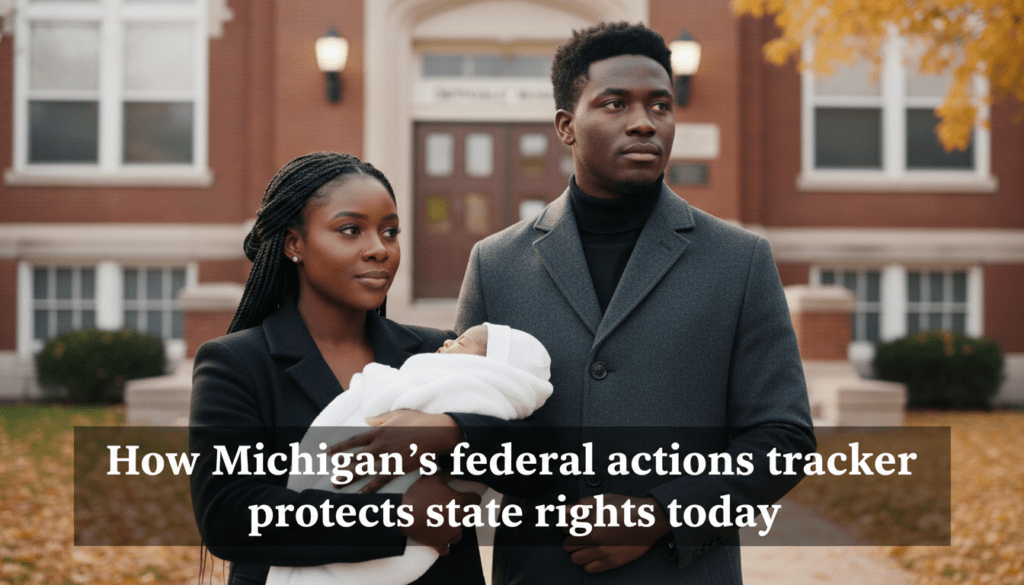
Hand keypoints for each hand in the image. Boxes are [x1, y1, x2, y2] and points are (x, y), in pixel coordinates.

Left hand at [327, 410, 462, 492]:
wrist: (436, 433)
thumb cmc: (418, 421)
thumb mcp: (397, 414)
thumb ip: (380, 418)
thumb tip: (367, 420)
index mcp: (378, 431)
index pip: (353, 441)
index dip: (339, 447)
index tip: (328, 453)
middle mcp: (379, 446)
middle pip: (355, 458)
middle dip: (341, 466)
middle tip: (330, 473)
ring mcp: (387, 459)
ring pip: (363, 470)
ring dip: (349, 477)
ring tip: (336, 484)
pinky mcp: (397, 469)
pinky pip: (380, 481)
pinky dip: (369, 489)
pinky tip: (360, 495)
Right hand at [400, 474, 480, 554]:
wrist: (401, 513)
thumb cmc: (417, 494)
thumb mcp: (433, 478)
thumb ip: (447, 477)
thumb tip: (455, 477)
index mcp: (459, 501)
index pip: (476, 500)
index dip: (472, 497)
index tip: (468, 497)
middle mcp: (459, 518)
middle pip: (471, 517)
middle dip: (466, 512)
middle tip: (455, 509)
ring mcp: (450, 533)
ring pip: (460, 534)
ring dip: (455, 529)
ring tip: (446, 524)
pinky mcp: (440, 544)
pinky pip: (446, 549)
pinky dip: (444, 545)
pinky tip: (439, 539)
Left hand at [562, 494, 670, 573]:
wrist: (650, 520)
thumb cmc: (629, 508)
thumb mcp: (606, 498)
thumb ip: (585, 503)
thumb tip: (571, 509)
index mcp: (590, 518)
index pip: (565, 524)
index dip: (567, 524)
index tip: (572, 526)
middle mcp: (593, 535)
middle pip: (567, 543)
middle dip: (572, 540)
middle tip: (580, 538)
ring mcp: (602, 550)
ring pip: (575, 558)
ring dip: (579, 553)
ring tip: (587, 549)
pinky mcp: (611, 561)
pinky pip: (589, 568)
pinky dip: (590, 564)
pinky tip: (596, 556)